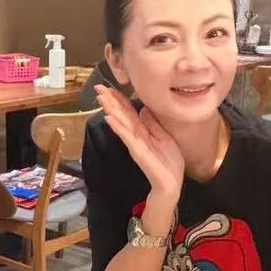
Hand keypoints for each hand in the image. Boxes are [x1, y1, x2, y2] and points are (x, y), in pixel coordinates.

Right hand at [95, 83, 184, 198]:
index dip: (119, 99)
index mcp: (143, 131)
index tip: (109, 87)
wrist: (172, 183)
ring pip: (121, 123)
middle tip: (98, 87)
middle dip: (110, 101)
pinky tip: (110, 118)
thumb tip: (144, 109)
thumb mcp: (164, 137)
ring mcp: (135, 143)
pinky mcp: (138, 152)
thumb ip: (153, 124)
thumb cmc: (169, 162)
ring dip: (111, 110)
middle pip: (121, 114)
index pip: (129, 112)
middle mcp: (136, 135)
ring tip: (101, 98)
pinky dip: (118, 127)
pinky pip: (127, 137)